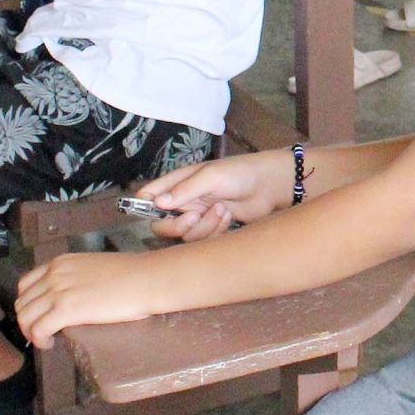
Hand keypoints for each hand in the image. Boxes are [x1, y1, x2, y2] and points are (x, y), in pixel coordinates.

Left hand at [13, 250, 174, 348]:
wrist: (145, 279)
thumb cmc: (130, 274)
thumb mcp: (93, 267)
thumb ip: (76, 277)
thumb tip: (75, 295)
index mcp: (60, 263)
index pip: (26, 284)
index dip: (29, 304)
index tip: (40, 316)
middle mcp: (53, 275)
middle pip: (22, 302)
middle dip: (27, 321)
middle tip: (43, 332)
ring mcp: (58, 292)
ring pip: (25, 317)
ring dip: (31, 332)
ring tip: (47, 339)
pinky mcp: (66, 310)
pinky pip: (38, 329)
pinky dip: (40, 340)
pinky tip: (51, 344)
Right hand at [133, 153, 289, 241]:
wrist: (270, 186)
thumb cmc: (240, 172)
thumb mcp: (211, 176)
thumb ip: (184, 190)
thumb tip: (157, 202)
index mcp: (178, 184)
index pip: (149, 196)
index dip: (144, 206)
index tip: (155, 211)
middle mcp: (184, 203)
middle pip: (162, 226)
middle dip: (177, 225)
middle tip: (194, 216)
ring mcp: (198, 218)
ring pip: (185, 236)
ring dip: (204, 226)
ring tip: (222, 209)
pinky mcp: (212, 230)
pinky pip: (204, 242)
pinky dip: (216, 232)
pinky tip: (228, 217)